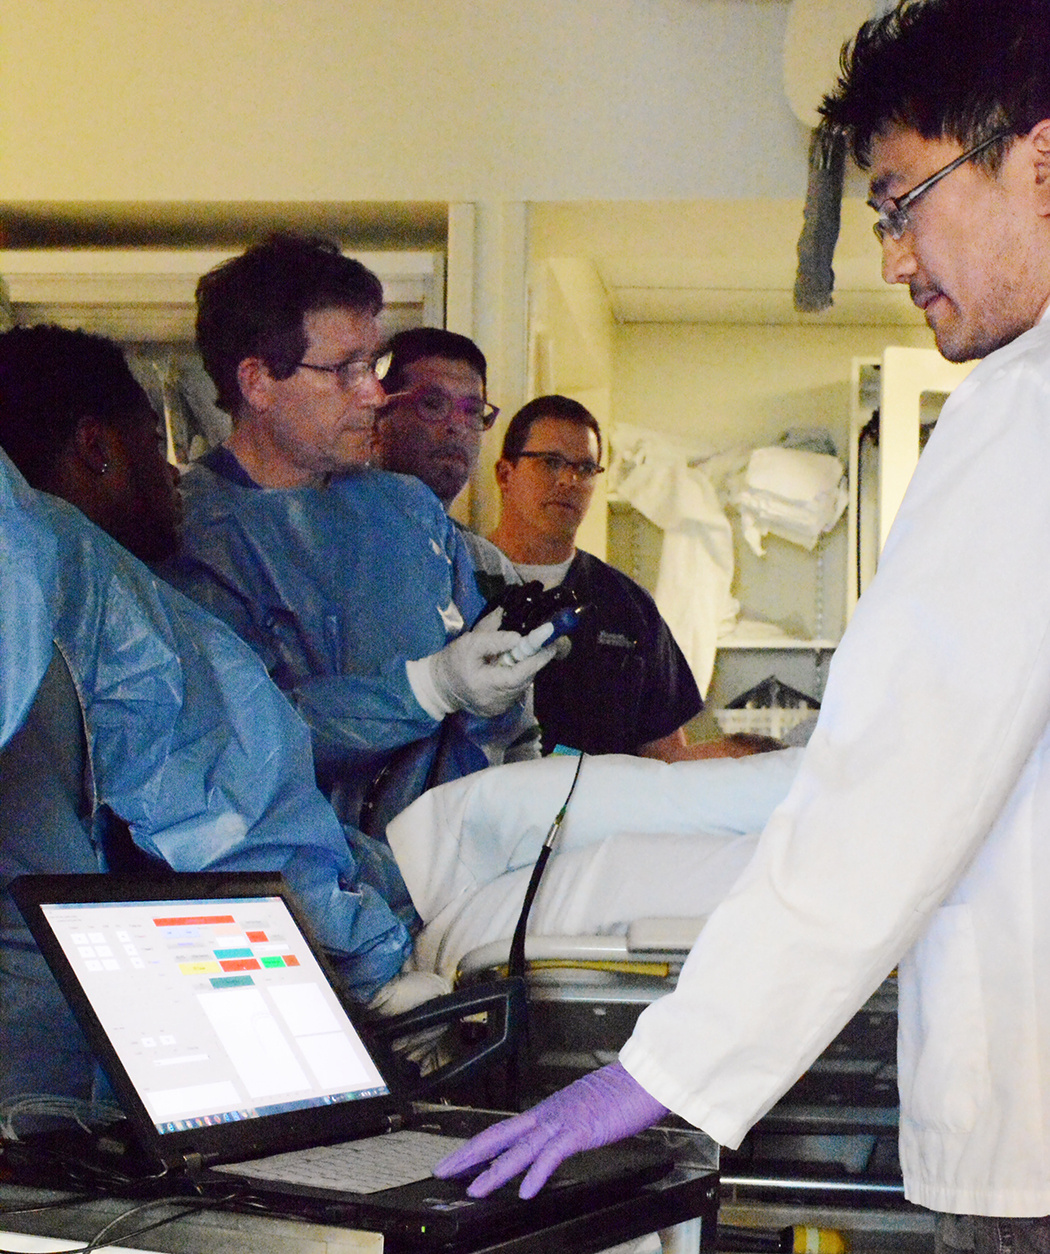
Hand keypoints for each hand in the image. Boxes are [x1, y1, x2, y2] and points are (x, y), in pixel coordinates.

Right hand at [427, 609, 555, 717]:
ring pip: (522, 685)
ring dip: (527, 668)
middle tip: (543, 643)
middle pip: (524, 679)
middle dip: (535, 660)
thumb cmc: (453, 661)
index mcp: (485, 684)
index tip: (551, 644)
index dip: (537, 659)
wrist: (440, 687)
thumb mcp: (470, 643)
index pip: (519, 674)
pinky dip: (518, 677)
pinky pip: (516, 690)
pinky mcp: (499, 709)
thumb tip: (519, 638)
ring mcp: (498, 708)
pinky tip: (511, 667)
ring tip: (524, 653)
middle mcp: (495, 701)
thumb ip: (495, 639)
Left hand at [433, 1062, 667, 1198]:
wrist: (643, 1077)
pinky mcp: (580, 1130)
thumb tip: (558, 1142)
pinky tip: (526, 1192)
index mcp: (547, 1111)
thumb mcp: (585, 1112)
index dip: (475, 1147)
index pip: (502, 1131)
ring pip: (518, 1149)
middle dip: (467, 1155)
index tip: (455, 1159)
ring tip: (473, 1190)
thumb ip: (567, 1126)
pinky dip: (536, 1174)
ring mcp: (561, 1121)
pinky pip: (552, 1155)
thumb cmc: (621, 1093)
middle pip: (497, 1136)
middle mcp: (547, 1114)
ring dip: (493, 1172)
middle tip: (441, 1170)